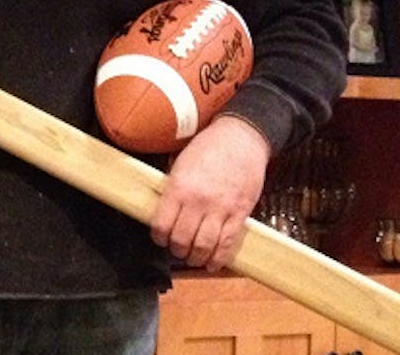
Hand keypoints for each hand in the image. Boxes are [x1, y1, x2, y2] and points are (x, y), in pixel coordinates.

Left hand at [151, 115, 269, 270]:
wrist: (241, 138)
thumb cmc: (209, 147)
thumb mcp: (180, 163)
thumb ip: (172, 188)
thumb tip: (162, 208)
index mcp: (179, 187)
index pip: (162, 224)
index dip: (158, 237)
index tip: (160, 238)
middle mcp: (198, 201)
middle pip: (182, 239)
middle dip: (176, 249)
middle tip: (176, 249)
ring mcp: (220, 209)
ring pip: (204, 246)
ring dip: (195, 257)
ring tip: (192, 256)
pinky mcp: (239, 214)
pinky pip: (227, 243)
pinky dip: (218, 258)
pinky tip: (213, 262)